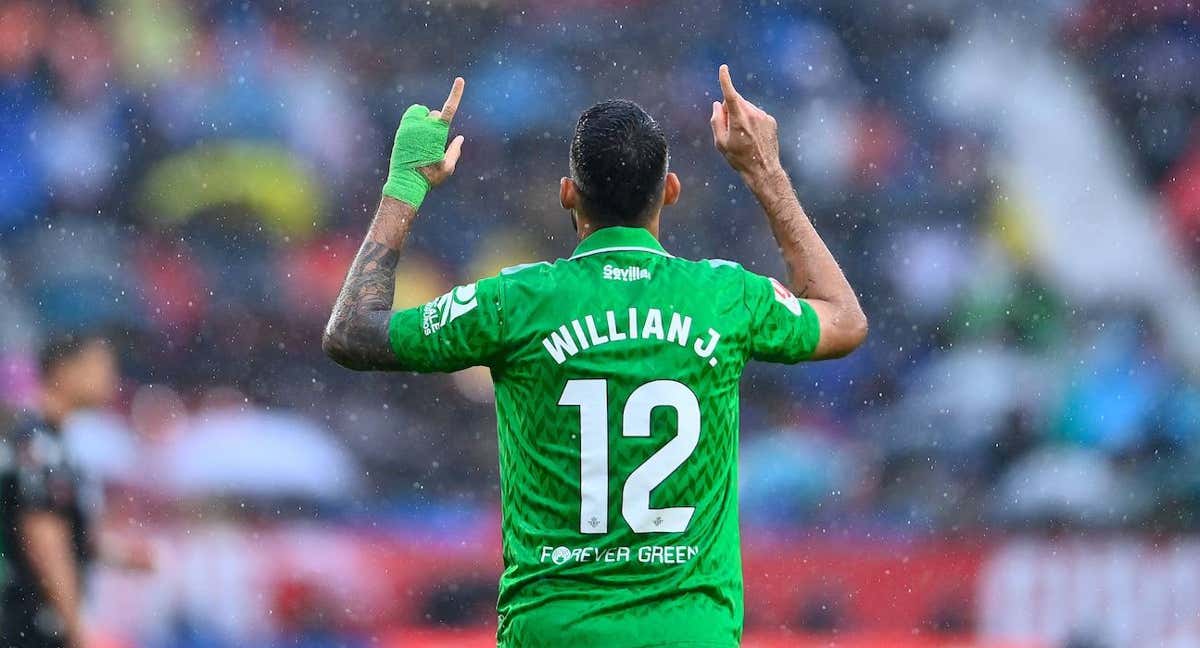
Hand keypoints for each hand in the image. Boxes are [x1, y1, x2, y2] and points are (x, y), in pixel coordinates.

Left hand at [382, 76, 466, 206]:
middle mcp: (423, 126)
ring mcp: (410, 127)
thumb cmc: (429, 178)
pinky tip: (415, 134)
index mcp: (437, 133)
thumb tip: (460, 137)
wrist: (405, 183)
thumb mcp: (447, 167)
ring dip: (425, 122)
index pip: (448, 110)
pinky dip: (416, 120)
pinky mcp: (402, 129)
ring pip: (423, 114)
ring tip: (422, 141)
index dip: (456, 94)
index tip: (460, 80)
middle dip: (437, 123)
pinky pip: (412, 116)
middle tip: (433, 143)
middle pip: (436, 115)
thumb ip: (455, 150)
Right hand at [710, 64, 782, 184]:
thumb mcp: (721, 143)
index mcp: (738, 118)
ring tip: (744, 137)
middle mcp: (752, 114)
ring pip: (747, 108)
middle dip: (731, 110)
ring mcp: (763, 116)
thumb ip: (716, 121)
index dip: (725, 80)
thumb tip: (717, 105)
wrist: (763, 169)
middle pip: (737, 102)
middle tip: (730, 130)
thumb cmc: (739, 159)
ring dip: (742, 116)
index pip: (730, 94)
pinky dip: (752, 121)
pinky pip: (757, 115)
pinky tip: (753, 137)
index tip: (723, 68)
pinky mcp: (771, 120)